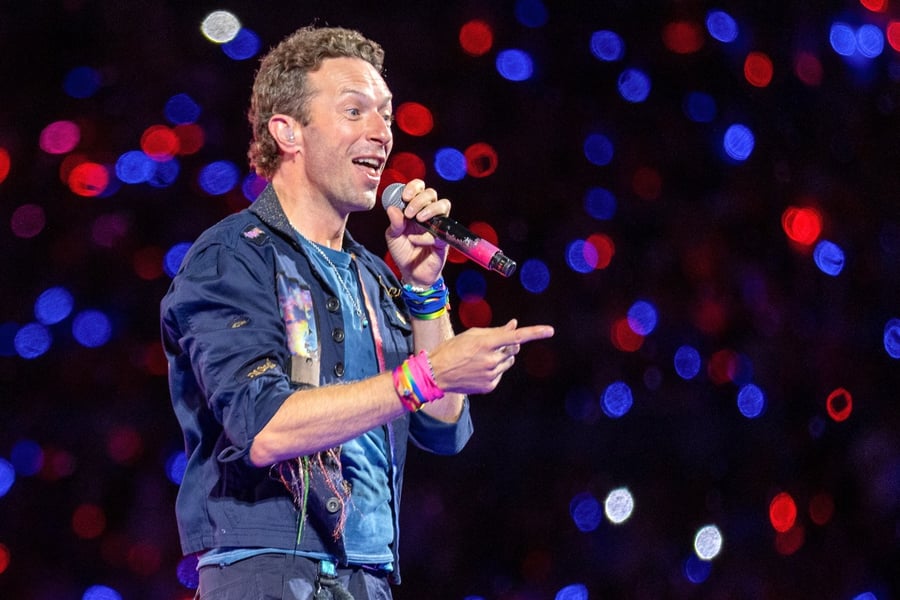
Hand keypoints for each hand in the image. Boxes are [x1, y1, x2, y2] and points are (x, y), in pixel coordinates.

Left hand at [384, 179, 450, 285]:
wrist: (411, 273)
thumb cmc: (403, 252)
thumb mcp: (393, 235)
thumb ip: (394, 222)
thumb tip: (393, 208)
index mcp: (415, 209)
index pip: (419, 188)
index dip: (414, 187)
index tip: (404, 197)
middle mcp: (428, 214)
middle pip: (432, 193)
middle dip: (420, 199)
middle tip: (409, 213)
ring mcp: (438, 225)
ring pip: (444, 205)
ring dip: (430, 209)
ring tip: (418, 219)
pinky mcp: (443, 239)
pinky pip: (439, 232)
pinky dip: (424, 236)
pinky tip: (414, 241)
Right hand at [428, 319, 554, 394]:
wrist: (437, 373)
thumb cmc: (452, 349)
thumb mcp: (472, 334)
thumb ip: (496, 331)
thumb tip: (514, 325)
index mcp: (486, 343)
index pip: (516, 337)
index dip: (534, 333)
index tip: (550, 330)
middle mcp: (491, 360)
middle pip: (513, 350)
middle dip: (508, 346)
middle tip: (492, 345)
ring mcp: (491, 375)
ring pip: (508, 362)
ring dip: (500, 358)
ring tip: (480, 359)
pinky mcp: (490, 386)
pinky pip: (500, 374)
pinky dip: (494, 370)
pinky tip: (478, 369)